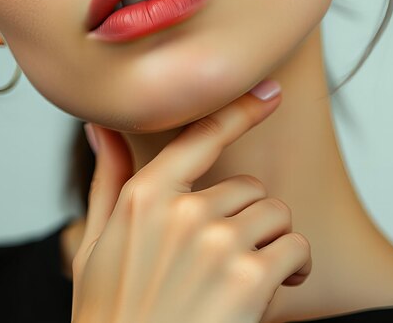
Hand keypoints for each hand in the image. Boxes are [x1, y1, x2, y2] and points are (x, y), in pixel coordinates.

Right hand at [71, 81, 311, 322]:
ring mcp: (217, 244)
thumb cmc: (115, 315)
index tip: (271, 91)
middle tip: (228, 257)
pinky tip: (275, 290)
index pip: (202, 137)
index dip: (241, 109)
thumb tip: (101, 126)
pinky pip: (295, 248)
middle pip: (248, 188)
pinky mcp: (250, 279)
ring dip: (272, 243)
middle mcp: (183, 212)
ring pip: (275, 215)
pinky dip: (295, 268)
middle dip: (247, 219)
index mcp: (145, 198)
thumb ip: (108, 179)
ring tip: (249, 274)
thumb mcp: (97, 245)